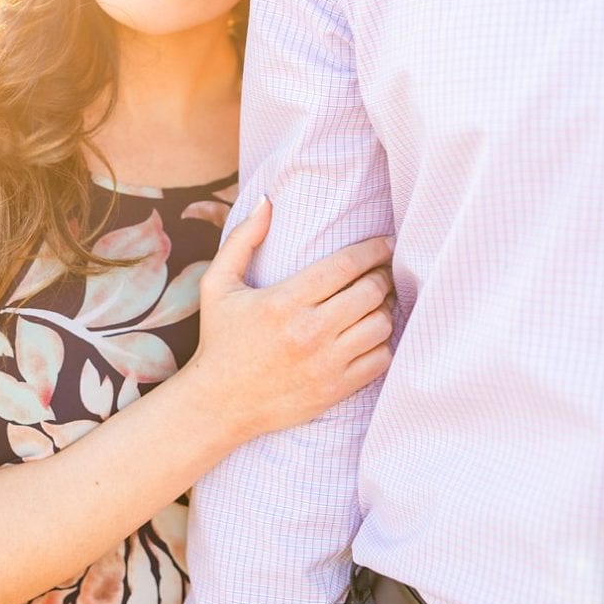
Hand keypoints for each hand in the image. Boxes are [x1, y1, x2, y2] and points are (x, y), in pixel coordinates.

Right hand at [185, 198, 394, 441]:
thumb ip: (242, 240)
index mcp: (283, 302)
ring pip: (381, 324)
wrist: (220, 403)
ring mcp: (326, 363)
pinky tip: (371, 333)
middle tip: (383, 271)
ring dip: (385, 308)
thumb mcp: (218, 285)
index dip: (372, 250)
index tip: (385, 243)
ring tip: (378, 301)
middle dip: (383, 276)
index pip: (345, 266)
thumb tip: (266, 201)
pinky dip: (383, 342)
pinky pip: (381, 358)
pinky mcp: (337, 389)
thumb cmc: (219, 339)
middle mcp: (309, 332)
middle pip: (370, 292)